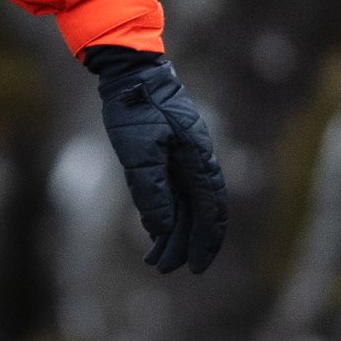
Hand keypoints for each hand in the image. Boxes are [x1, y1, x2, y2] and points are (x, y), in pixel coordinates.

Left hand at [86, 49, 227, 274]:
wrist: (130, 71)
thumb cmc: (136, 107)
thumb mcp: (139, 152)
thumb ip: (152, 190)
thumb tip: (164, 228)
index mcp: (198, 159)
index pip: (210, 210)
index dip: (205, 242)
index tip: (194, 267)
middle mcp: (197, 160)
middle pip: (199, 212)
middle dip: (186, 244)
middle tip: (166, 269)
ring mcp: (185, 156)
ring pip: (186, 204)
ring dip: (174, 233)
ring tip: (155, 259)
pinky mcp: (170, 153)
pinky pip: (175, 191)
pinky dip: (167, 214)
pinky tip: (155, 232)